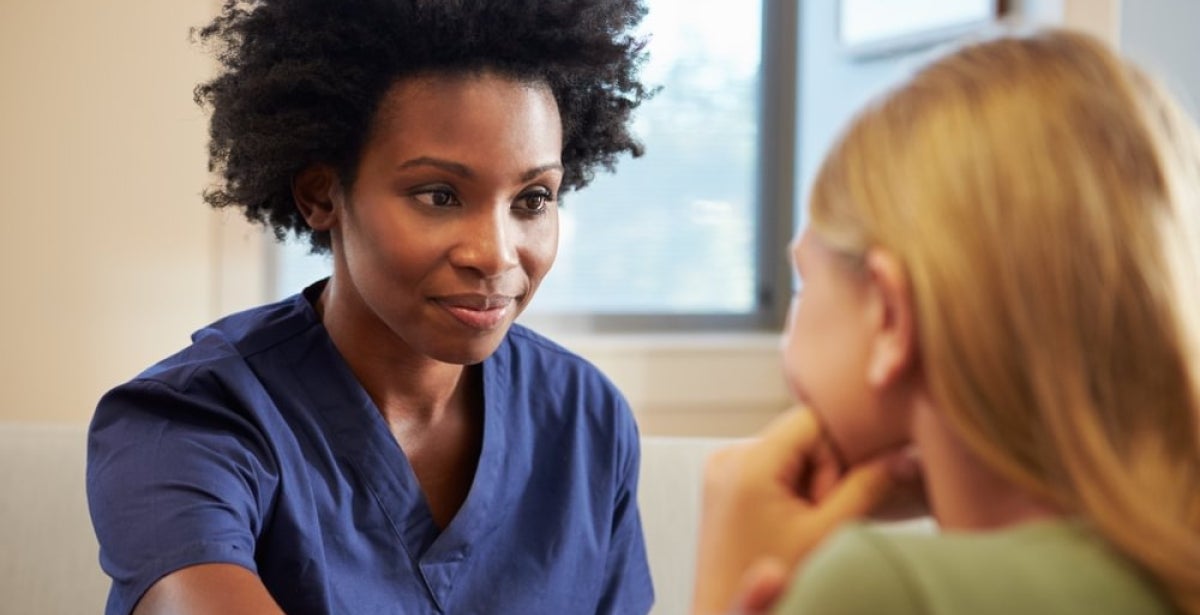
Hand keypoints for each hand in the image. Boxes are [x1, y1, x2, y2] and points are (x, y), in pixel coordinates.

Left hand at [691, 408, 903, 614]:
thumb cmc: (776, 583)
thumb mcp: (828, 533)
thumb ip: (868, 488)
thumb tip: (904, 456)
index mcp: (748, 462)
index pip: (812, 419)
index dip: (838, 452)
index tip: (836, 496)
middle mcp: (728, 456)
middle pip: (799, 435)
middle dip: (822, 471)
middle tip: (818, 516)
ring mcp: (721, 469)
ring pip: (788, 451)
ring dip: (808, 481)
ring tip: (802, 523)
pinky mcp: (722, 483)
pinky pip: (770, 466)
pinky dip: (789, 487)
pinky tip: (788, 522)